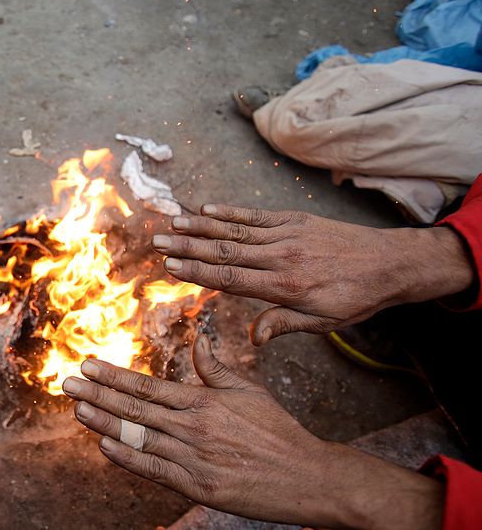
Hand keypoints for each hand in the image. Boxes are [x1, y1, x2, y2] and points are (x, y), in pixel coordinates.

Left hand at [62, 336, 444, 529]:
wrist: (307, 477)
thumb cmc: (279, 432)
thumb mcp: (249, 391)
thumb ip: (216, 368)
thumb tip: (199, 338)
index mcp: (202, 401)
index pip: (146, 386)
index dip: (113, 375)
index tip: (87, 365)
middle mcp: (192, 427)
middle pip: (133, 408)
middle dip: (96, 394)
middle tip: (67, 382)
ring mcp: (191, 458)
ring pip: (136, 436)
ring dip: (103, 422)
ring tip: (78, 409)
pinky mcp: (195, 485)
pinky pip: (152, 469)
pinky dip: (126, 457)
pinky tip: (105, 445)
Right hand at [153, 204, 474, 344]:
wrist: (390, 264)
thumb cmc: (355, 298)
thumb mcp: (322, 322)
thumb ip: (283, 324)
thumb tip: (253, 339)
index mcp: (285, 286)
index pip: (231, 278)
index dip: (198, 271)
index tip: (170, 265)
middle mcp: (281, 257)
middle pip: (225, 251)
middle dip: (187, 245)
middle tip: (157, 241)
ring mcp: (286, 235)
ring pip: (235, 230)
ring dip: (200, 226)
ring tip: (172, 221)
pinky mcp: (294, 220)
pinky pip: (255, 216)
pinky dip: (229, 212)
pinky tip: (206, 209)